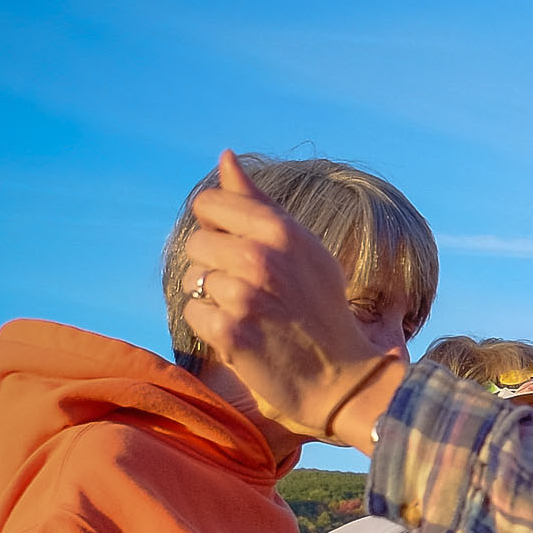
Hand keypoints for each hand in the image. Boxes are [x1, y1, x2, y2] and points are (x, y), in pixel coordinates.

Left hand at [176, 151, 407, 448]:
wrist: (341, 377)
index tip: (238, 250)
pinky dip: (210, 327)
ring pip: (191, 280)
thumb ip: (258, 202)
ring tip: (247, 313)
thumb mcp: (302, 247)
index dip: (216, 227)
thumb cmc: (320, 307)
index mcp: (281, 230)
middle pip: (195, 243)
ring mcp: (245, 296)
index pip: (209, 204)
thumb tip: (224, 155)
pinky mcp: (231, 333)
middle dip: (212, 266)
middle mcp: (261, 258)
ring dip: (211, 299)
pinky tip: (240, 334)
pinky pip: (193, 314)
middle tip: (247, 289)